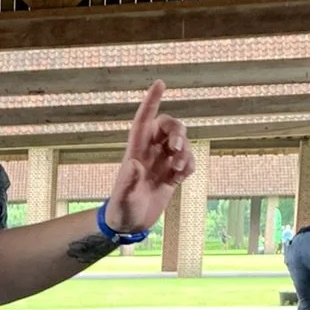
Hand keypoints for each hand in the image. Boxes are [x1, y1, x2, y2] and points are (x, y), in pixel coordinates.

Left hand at [103, 80, 194, 234]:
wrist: (129, 226)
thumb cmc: (120, 211)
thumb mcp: (122, 198)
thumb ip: (127, 182)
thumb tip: (135, 164)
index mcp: (135, 152)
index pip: (143, 120)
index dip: (151, 101)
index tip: (160, 83)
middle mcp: (149, 153)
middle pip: (168, 127)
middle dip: (177, 131)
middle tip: (177, 148)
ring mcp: (161, 163)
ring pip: (181, 142)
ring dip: (186, 151)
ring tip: (179, 170)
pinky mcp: (171, 174)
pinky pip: (187, 161)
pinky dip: (189, 165)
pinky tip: (182, 178)